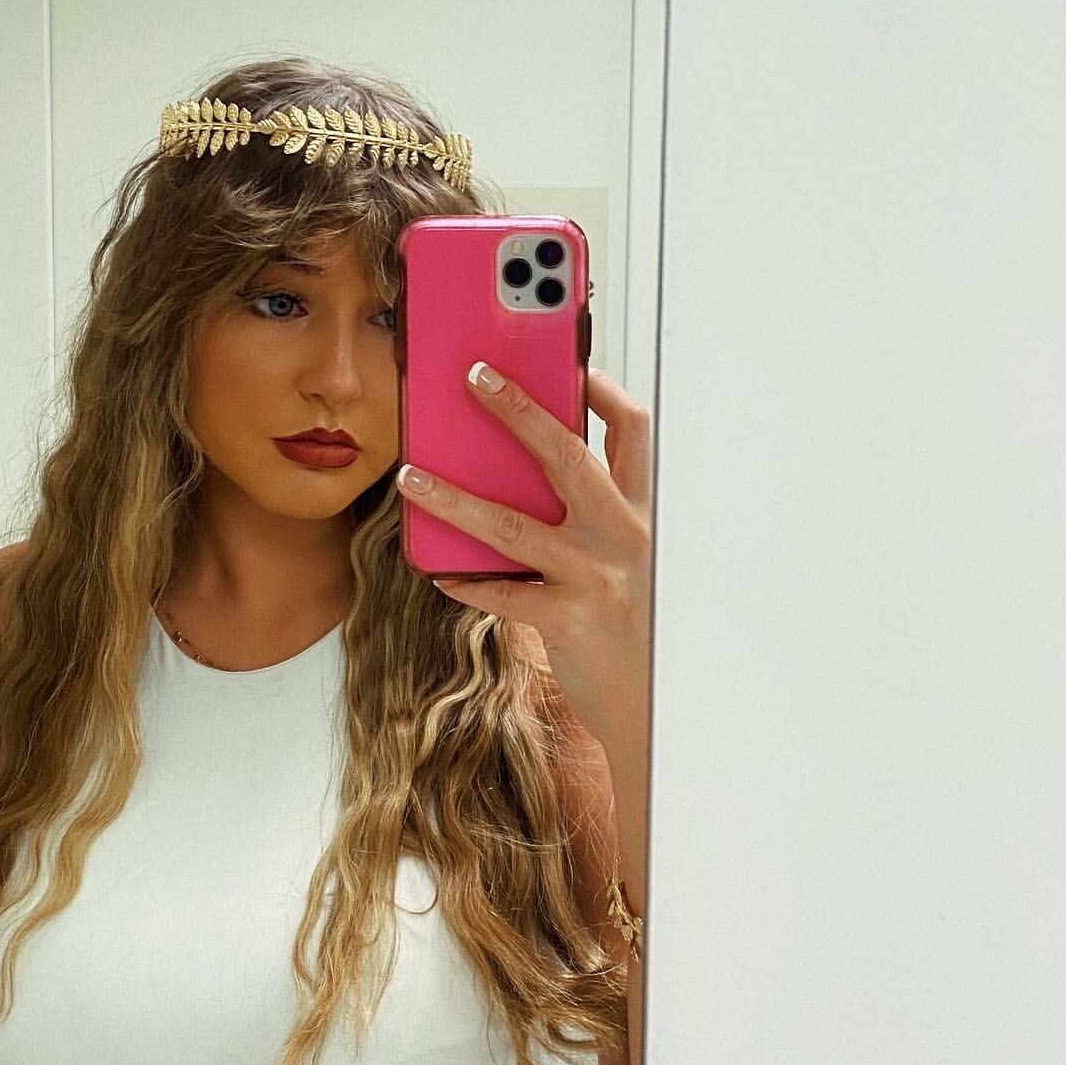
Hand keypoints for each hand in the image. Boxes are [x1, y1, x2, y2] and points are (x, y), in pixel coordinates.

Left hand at [395, 359, 651, 750]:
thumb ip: (592, 517)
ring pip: (511, 524)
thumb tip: (519, 479)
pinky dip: (465, 581)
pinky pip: (501, 592)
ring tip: (412, 477)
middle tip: (475, 377)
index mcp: (641, 512)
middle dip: (518, 408)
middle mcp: (623, 535)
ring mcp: (595, 576)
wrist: (653, 702)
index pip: (632, 431)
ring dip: (453, 496)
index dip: (602, 390)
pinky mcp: (568, 619)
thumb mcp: (629, 560)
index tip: (569, 362)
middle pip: (566, 454)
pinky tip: (439, 572)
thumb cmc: (634, 625)